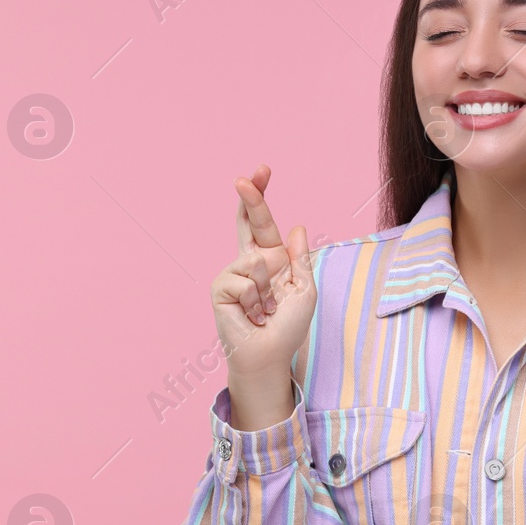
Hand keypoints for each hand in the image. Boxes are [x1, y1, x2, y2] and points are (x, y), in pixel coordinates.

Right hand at [211, 164, 316, 378]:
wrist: (269, 354)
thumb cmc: (288, 326)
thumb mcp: (304, 289)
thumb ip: (300, 259)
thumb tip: (296, 226)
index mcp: (271, 259)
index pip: (263, 222)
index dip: (259, 197)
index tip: (261, 170)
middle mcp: (249, 262)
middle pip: (248, 222)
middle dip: (250, 198)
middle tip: (244, 177)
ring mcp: (232, 273)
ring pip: (256, 261)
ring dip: (268, 290)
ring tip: (266, 309)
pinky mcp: (221, 287)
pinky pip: (244, 280)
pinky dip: (256, 301)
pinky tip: (252, 315)